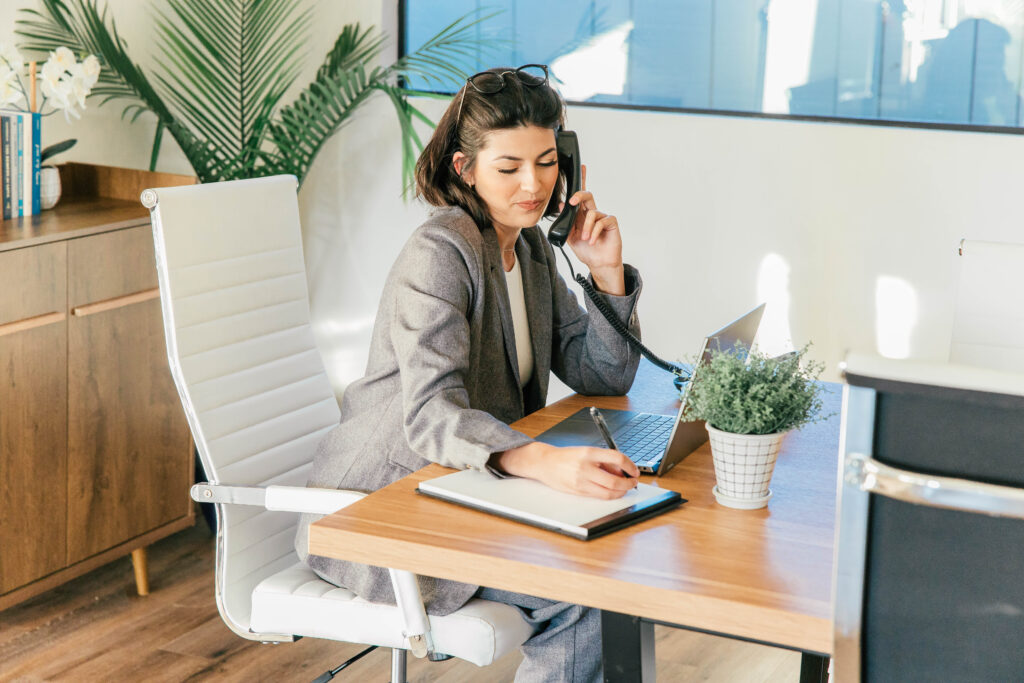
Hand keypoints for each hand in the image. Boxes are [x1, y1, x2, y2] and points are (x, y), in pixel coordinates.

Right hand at [495, 442, 638, 499]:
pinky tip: (612, 491)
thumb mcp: (587, 452)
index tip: (635, 470)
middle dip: (628, 483)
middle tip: (633, 482)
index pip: (616, 458)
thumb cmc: (567, 456)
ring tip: (624, 488)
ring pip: (608, 492)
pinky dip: (610, 495)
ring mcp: (581, 481)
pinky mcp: (578, 492)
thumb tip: (623, 471)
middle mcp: (585, 467)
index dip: (630, 465)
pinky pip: (599, 496)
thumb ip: (604, 460)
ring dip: (621, 491)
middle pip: (614, 480)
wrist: (545, 463)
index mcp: (589, 453)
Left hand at [560, 165, 624, 294]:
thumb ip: (566, 221)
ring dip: (585, 227)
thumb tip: (561, 205)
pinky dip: (593, 232)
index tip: (582, 167)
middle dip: (579, 195)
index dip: (583, 180)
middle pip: (587, 196)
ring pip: (591, 213)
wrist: (598, 263)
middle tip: (572, 202)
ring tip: (585, 239)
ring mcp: (603, 217)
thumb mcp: (571, 236)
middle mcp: (593, 213)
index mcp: (582, 215)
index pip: (582, 195)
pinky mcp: (611, 223)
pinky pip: (601, 221)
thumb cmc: (586, 250)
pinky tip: (592, 241)